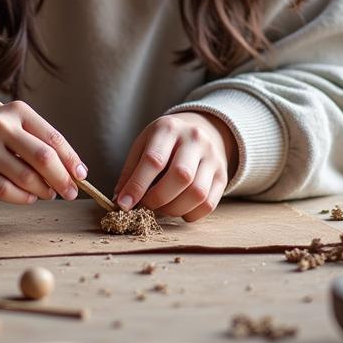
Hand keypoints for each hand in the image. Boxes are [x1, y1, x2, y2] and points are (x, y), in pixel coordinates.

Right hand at [0, 101, 87, 204]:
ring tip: (48, 194)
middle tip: (71, 193)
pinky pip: (6, 190)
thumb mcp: (12, 129)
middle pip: (43, 158)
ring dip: (43, 191)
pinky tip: (29, 198)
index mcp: (16, 111)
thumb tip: (73, 172)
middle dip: (62, 179)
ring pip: (26, 177)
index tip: (82, 176)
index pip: (53, 138)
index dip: (71, 160)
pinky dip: (24, 198)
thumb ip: (39, 145)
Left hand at [113, 112, 237, 221]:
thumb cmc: (164, 141)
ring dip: (174, 209)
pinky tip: (178, 209)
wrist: (200, 129)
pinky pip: (208, 204)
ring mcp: (212, 157)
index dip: (137, 186)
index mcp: (169, 128)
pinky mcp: (222, 175)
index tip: (124, 204)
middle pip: (180, 176)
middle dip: (158, 199)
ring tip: (161, 208)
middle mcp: (195, 139)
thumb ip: (131, 171)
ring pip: (197, 193)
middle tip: (145, 207)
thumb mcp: (144, 144)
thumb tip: (120, 201)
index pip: (154, 160)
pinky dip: (190, 214)